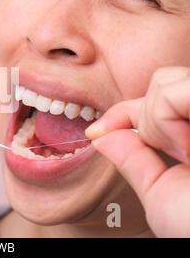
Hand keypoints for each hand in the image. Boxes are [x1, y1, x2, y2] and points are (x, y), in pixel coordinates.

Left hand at [86, 66, 189, 236]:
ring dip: (161, 120)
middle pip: (163, 82)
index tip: (95, 132)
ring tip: (186, 155)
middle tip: (173, 154)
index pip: (156, 100)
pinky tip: (189, 152)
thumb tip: (100, 136)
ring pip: (167, 82)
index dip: (121, 112)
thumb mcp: (160, 192)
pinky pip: (178, 90)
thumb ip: (133, 160)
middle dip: (149, 116)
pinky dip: (167, 118)